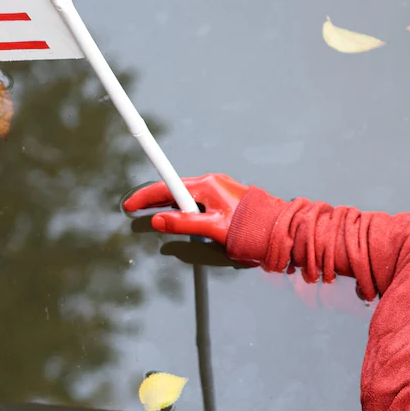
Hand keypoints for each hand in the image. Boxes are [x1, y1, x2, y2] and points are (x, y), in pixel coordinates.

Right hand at [121, 173, 250, 244]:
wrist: (278, 228)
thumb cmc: (251, 228)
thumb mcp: (213, 228)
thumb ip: (184, 223)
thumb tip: (159, 220)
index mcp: (207, 185)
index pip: (168, 186)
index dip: (146, 195)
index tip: (131, 204)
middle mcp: (212, 182)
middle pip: (174, 188)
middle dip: (153, 199)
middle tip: (135, 209)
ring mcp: (218, 188)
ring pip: (185, 194)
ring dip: (168, 203)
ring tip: (153, 213)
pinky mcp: (223, 197)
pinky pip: (196, 199)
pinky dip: (183, 206)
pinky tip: (178, 215)